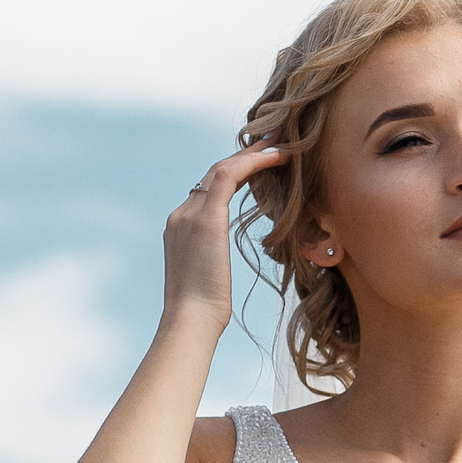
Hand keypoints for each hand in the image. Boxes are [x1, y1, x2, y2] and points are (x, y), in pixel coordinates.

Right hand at [163, 143, 287, 318]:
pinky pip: (229, 176)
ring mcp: (189, 213)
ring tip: (281, 143)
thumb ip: (211, 260)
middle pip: (214, 172)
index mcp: (180, 227)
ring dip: (254, 153)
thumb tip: (219, 264)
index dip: (237, 173)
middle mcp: (181, 214)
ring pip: (222, 168)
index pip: (209, 189)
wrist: (190, 321)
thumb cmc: (204, 312)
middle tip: (275, 141)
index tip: (260, 164)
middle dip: (246, 155)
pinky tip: (278, 157)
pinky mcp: (205, 218)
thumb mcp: (206, 278)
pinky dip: (255, 163)